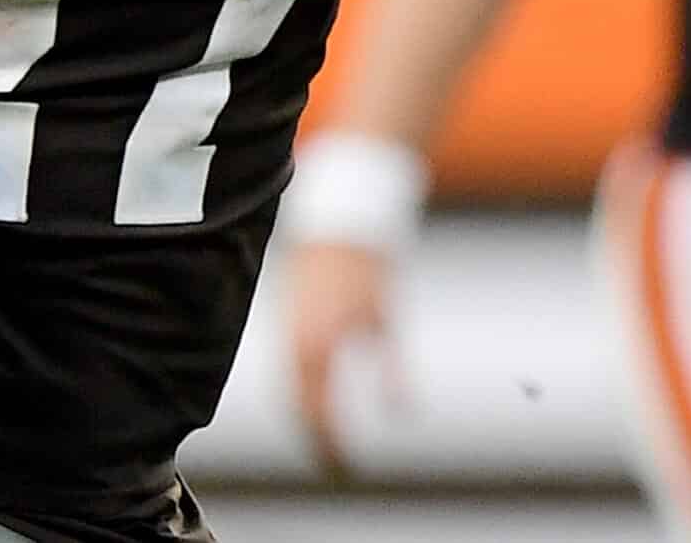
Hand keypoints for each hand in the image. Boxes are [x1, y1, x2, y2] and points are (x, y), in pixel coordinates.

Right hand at [289, 238, 405, 473]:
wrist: (337, 222)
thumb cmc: (368, 267)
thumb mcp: (388, 323)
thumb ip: (394, 372)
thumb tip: (404, 412)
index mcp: (321, 349)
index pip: (320, 415)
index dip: (331, 447)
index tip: (345, 468)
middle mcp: (297, 345)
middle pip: (298, 409)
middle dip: (314, 439)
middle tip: (333, 462)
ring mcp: (287, 332)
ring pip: (288, 391)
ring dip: (303, 418)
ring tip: (324, 440)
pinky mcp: (285, 321)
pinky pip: (286, 370)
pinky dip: (297, 393)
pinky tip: (314, 401)